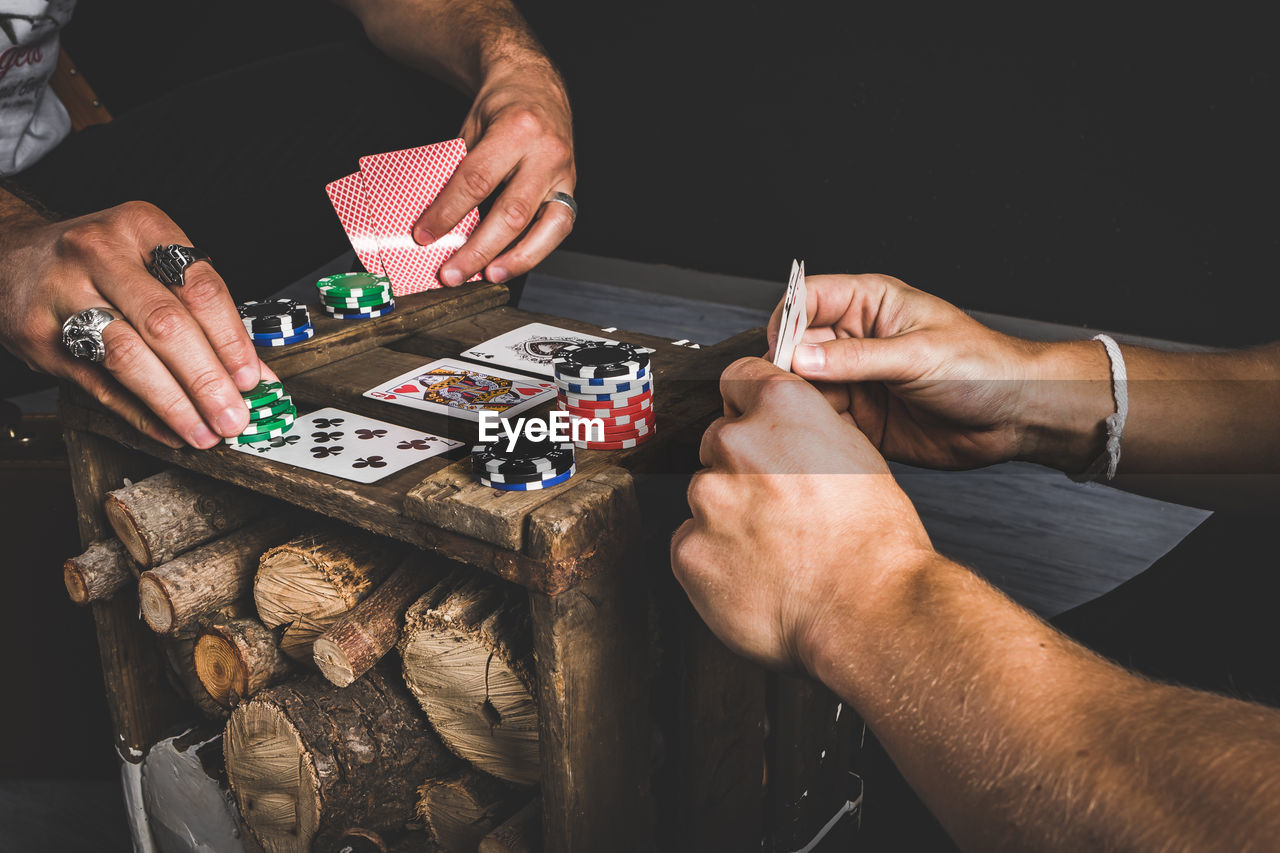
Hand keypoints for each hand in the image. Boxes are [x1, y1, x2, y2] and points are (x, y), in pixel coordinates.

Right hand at [0, 201, 261, 447]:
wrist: (10, 255)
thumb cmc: (98, 261)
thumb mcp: (151, 262)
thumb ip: (202, 312)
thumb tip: (252, 372)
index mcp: (140, 227)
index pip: (200, 289)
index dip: (231, 340)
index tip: (251, 379)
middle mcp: (99, 254)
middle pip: (165, 325)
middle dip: (206, 380)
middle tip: (234, 416)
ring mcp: (63, 294)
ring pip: (128, 357)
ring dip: (175, 404)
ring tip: (206, 432)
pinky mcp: (40, 336)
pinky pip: (99, 384)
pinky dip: (140, 414)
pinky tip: (169, 431)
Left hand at [413, 58, 574, 285]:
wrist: (537, 86)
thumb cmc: (502, 107)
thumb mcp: (472, 128)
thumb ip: (460, 170)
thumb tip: (436, 218)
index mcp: (517, 128)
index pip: (477, 180)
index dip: (448, 212)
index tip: (424, 234)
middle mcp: (546, 152)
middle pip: (512, 213)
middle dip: (479, 249)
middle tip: (452, 273)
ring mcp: (565, 173)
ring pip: (545, 228)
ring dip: (514, 260)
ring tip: (487, 276)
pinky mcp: (571, 189)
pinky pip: (557, 228)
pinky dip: (533, 251)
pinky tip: (509, 264)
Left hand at [670, 357, 933, 671]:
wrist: (869, 609)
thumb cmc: (873, 540)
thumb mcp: (856, 454)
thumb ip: (806, 431)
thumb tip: (784, 431)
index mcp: (782, 407)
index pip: (738, 379)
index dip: (748, 405)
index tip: (755, 426)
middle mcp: (736, 442)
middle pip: (717, 442)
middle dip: (740, 469)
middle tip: (779, 507)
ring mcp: (706, 497)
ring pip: (705, 496)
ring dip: (728, 516)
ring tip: (775, 549)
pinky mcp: (688, 548)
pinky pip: (691, 544)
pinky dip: (714, 558)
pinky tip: (754, 574)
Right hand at [767, 274, 1109, 470]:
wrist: (1015, 417)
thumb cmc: (983, 368)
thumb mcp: (918, 355)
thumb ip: (857, 359)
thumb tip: (802, 357)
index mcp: (871, 305)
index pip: (809, 298)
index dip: (787, 320)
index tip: (781, 351)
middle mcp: (857, 340)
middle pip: (798, 345)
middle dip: (786, 367)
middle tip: (784, 392)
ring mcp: (856, 380)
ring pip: (805, 387)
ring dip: (799, 402)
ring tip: (798, 419)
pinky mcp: (861, 418)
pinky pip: (824, 421)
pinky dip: (815, 430)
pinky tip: (819, 437)